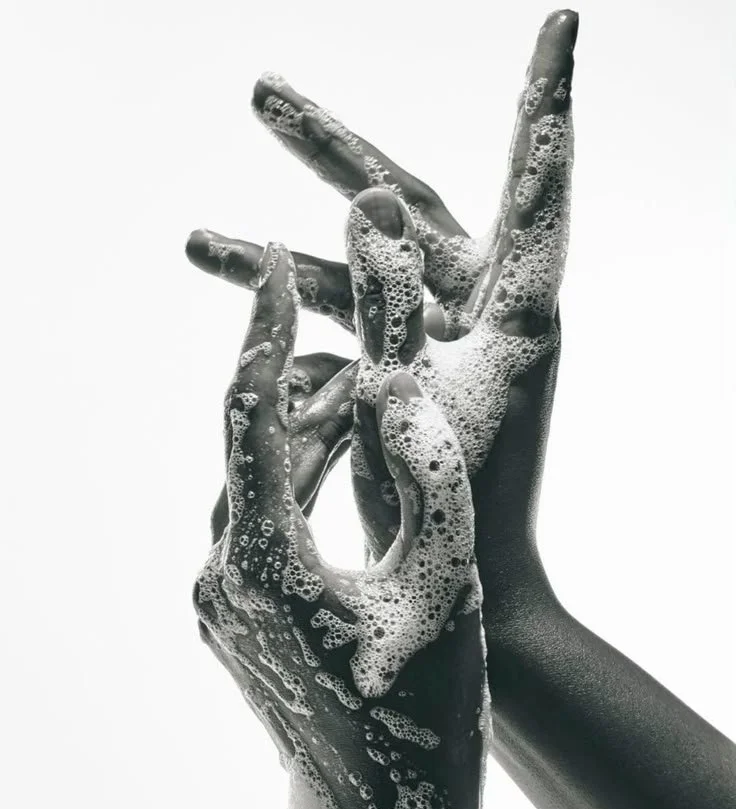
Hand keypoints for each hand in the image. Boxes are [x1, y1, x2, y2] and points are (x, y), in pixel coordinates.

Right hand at [187, 11, 576, 573]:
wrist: (460, 584)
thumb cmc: (453, 510)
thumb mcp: (413, 395)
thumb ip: (396, 298)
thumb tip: (379, 198)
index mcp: (518, 311)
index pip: (537, 183)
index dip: (548, 96)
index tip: (564, 20)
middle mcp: (484, 312)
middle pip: (411, 206)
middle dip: (329, 152)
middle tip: (262, 94)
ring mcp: (438, 340)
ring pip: (358, 273)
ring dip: (278, 256)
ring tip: (194, 243)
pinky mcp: (402, 371)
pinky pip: (344, 333)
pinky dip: (293, 335)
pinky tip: (237, 350)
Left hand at [194, 242, 487, 808]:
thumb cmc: (422, 709)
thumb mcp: (443, 587)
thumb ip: (427, 482)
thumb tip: (396, 388)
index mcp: (265, 563)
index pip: (251, 418)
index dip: (263, 332)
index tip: (276, 263)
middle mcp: (222, 575)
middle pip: (255, 445)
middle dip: (305, 380)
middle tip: (349, 321)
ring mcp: (219, 597)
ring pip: (256, 482)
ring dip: (305, 435)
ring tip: (359, 393)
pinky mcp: (231, 611)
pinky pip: (257, 519)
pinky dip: (295, 482)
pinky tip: (335, 460)